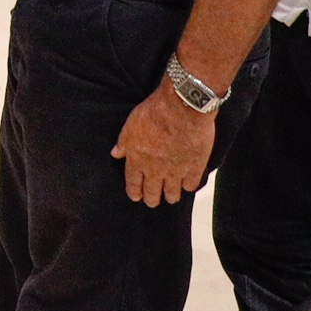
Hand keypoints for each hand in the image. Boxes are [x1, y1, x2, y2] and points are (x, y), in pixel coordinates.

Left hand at [112, 82, 216, 204]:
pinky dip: (188, 186)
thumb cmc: (154, 112)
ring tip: (170, 198)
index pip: (133, 182)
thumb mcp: (130, 125)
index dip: (134, 192)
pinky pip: (191, 185)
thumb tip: (116, 154)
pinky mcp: (195, 167)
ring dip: (170, 196)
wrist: (181, 108)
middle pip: (152, 192)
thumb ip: (124, 142)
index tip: (135, 197)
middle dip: (151, 199)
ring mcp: (175, 170)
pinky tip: (187, 185)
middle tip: (152, 202)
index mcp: (137, 159)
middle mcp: (155, 169)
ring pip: (172, 192)